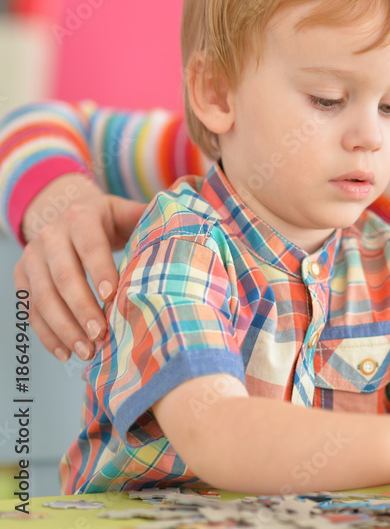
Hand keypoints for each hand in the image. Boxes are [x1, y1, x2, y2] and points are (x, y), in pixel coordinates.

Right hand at [14, 174, 145, 361]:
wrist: (69, 213)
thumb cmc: (110, 220)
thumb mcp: (128, 212)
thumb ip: (152, 219)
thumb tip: (191, 225)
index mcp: (81, 216)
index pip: (90, 245)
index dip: (100, 270)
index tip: (112, 296)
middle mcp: (50, 235)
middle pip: (63, 275)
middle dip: (81, 308)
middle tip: (100, 334)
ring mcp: (33, 257)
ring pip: (42, 296)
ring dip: (63, 328)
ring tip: (86, 351)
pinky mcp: (22, 277)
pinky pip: (30, 310)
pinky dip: (46, 334)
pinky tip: (65, 353)